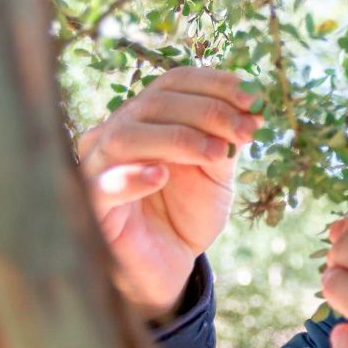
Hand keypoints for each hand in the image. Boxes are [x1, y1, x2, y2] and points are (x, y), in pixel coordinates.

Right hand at [78, 67, 261, 320]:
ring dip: (178, 138)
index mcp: (148, 118)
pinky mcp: (92, 206)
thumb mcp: (217, 173)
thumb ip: (227, 141)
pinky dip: (130, 176)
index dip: (215, 84)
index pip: (175, 83)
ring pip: (126, 136)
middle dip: (209, 111)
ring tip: (217, 153)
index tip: (254, 97)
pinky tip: (160, 176)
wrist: (172, 265)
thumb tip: (252, 109)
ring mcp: (99, 167)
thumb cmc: (189, 213)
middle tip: (247, 130)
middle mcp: (118, 133)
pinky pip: (101, 185)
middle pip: (155, 103)